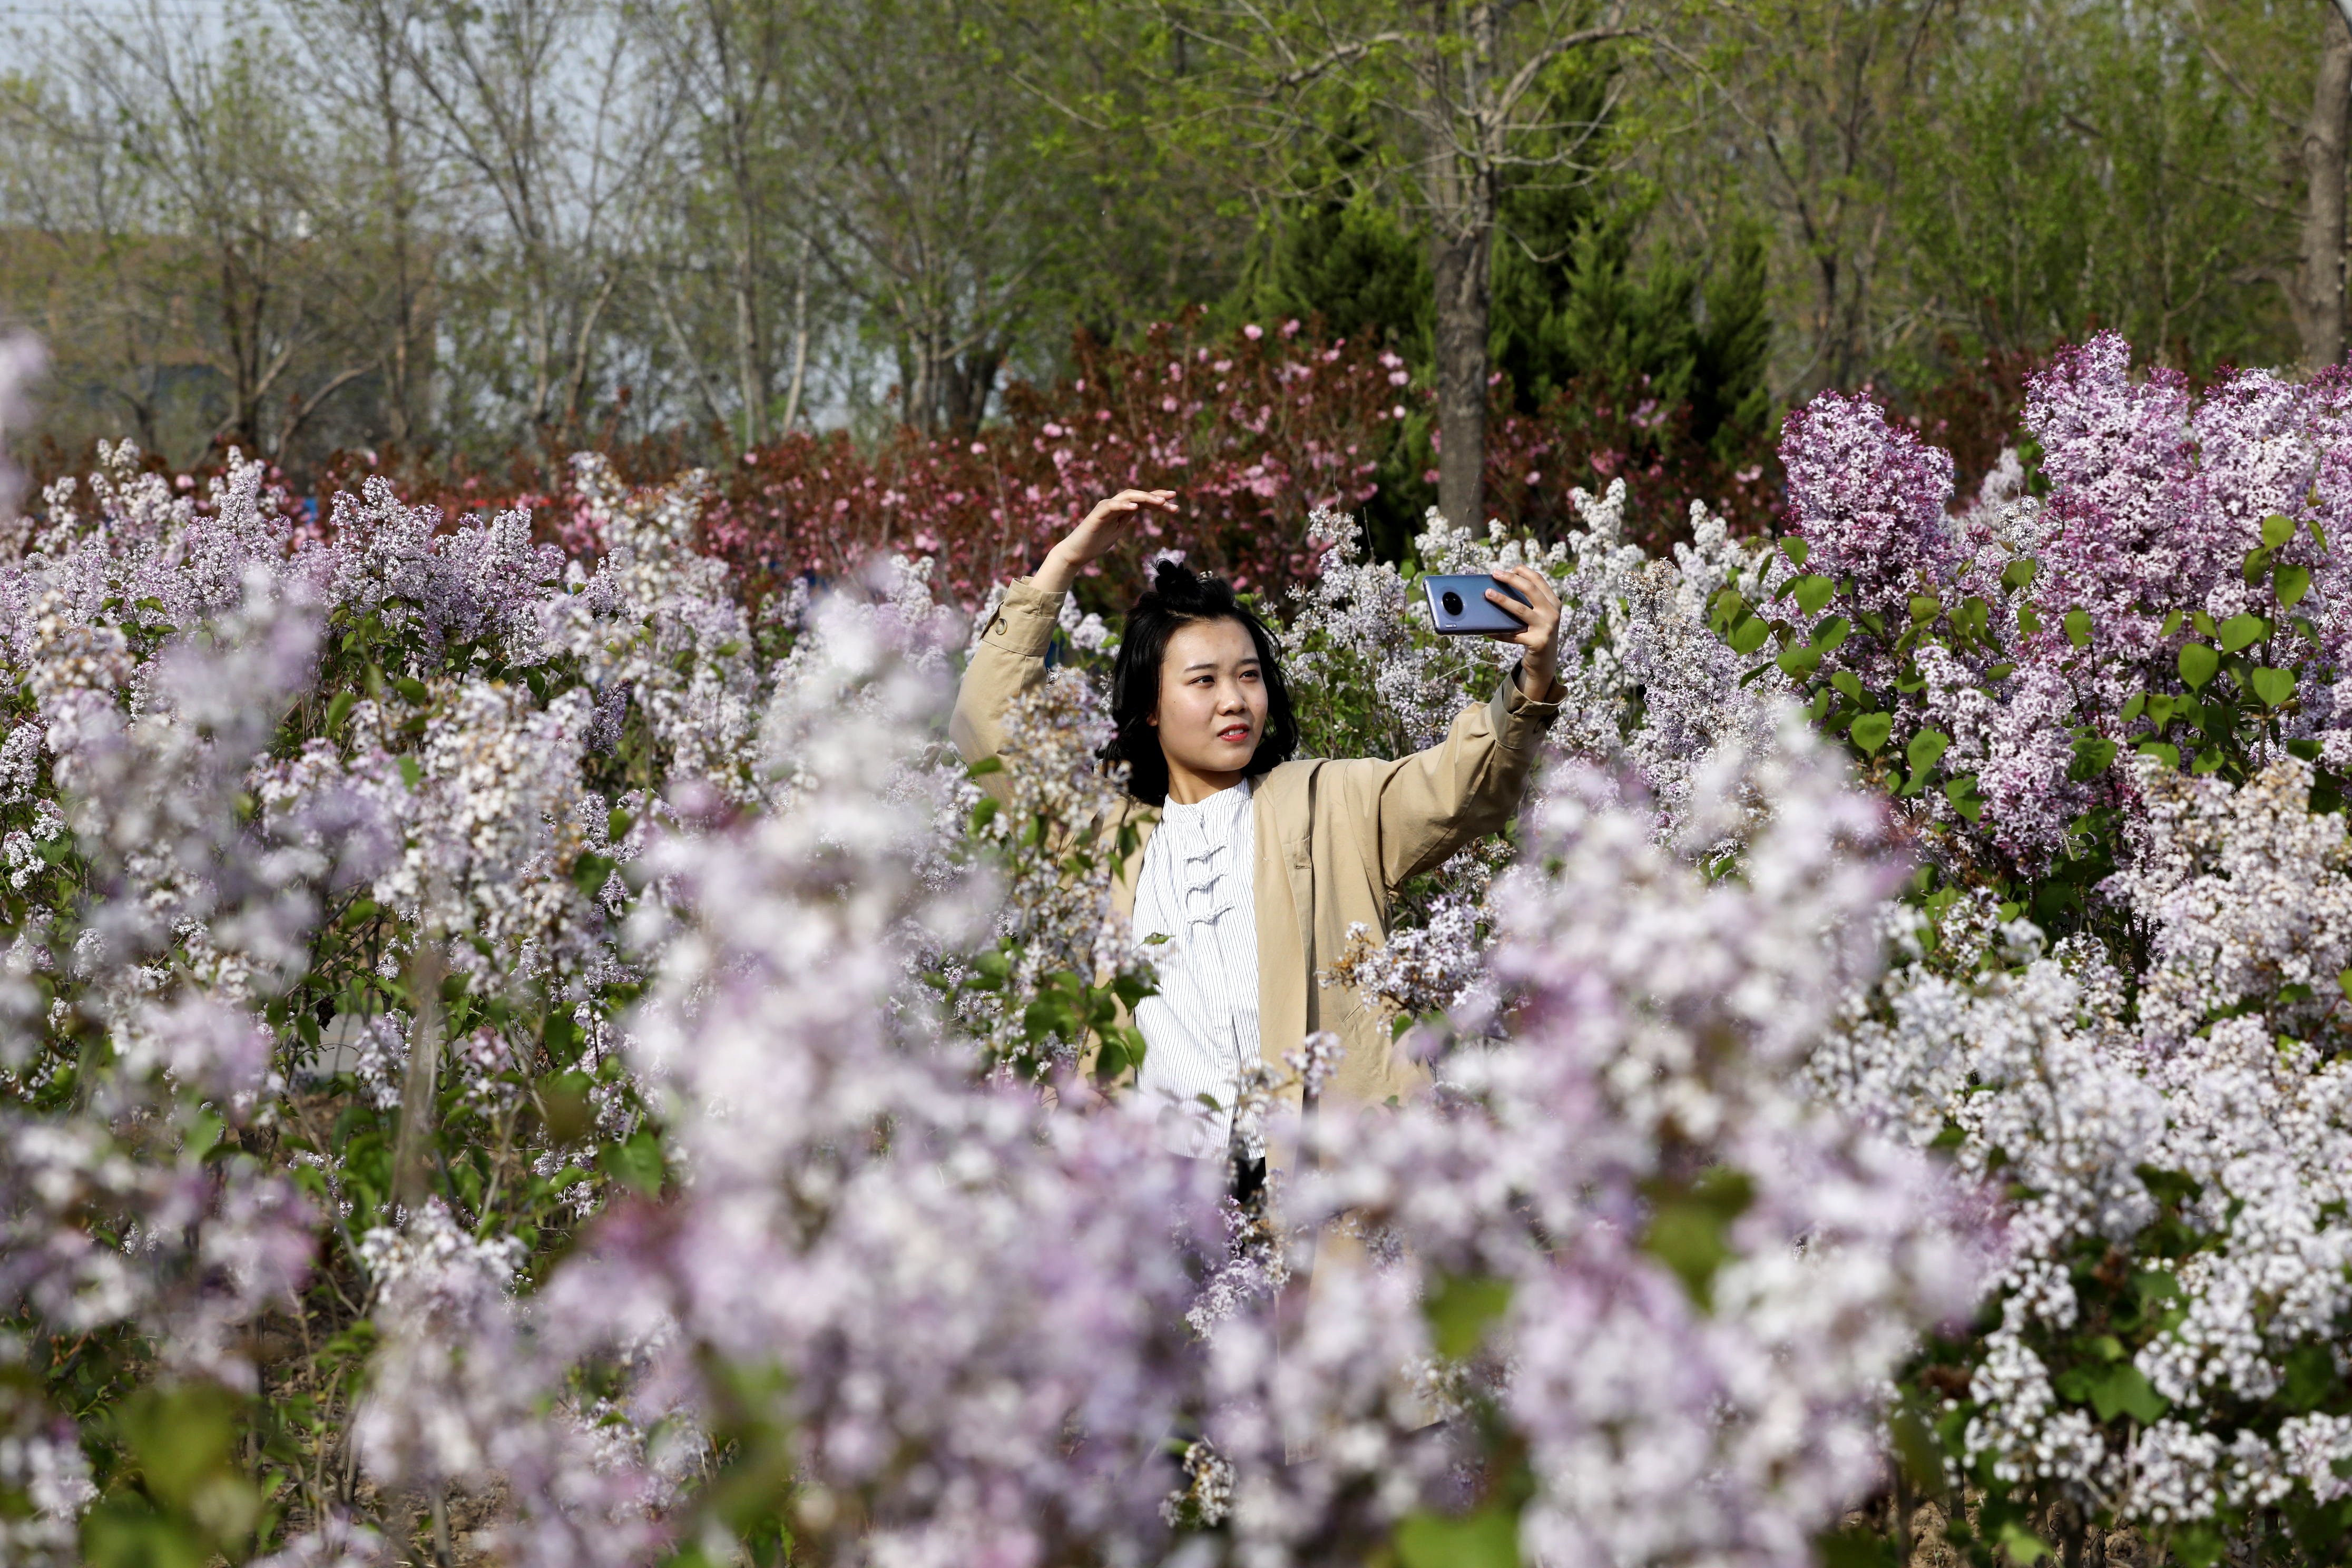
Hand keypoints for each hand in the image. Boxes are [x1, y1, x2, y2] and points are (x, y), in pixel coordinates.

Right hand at [1033, 490, 1180, 593]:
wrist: (1076, 553)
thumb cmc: (1095, 543)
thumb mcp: (1117, 530)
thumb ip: (1127, 519)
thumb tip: (1139, 510)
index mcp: (1121, 510)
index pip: (1142, 501)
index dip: (1158, 499)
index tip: (1175, 502)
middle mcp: (1114, 504)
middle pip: (1138, 495)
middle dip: (1156, 496)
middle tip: (1173, 498)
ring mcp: (1105, 508)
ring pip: (1127, 496)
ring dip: (1144, 497)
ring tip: (1159, 501)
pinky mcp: (1096, 515)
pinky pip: (1111, 506)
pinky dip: (1123, 505)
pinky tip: (1135, 507)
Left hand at [1483, 564, 1563, 699]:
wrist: (1545, 662)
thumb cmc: (1536, 633)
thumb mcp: (1540, 616)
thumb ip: (1530, 602)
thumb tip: (1501, 588)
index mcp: (1553, 602)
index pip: (1538, 580)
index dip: (1523, 571)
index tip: (1508, 568)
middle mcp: (1552, 613)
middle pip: (1530, 589)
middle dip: (1511, 579)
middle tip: (1495, 574)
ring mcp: (1546, 627)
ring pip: (1520, 609)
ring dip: (1502, 600)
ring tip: (1488, 594)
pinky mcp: (1537, 642)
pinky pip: (1512, 634)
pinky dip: (1499, 632)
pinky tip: (1487, 630)